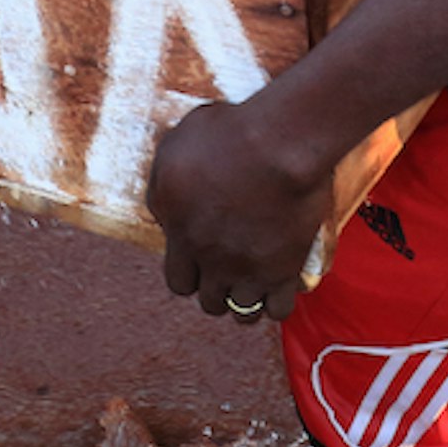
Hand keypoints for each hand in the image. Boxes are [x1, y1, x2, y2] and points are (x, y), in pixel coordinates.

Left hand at [147, 97, 331, 325]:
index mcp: (182, 234)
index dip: (188, 272)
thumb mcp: (173, 152)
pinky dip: (276, 303)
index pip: (177, 281)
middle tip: (228, 267)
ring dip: (245, 299)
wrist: (279, 142)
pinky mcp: (286, 268)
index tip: (200, 258)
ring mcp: (249, 268)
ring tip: (253, 282)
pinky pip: (279, 310)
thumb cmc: (226, 136)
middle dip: (215, 287)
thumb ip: (161, 192)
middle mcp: (213, 260)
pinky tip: (278, 285)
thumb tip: (165, 218)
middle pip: (209, 300)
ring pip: (242, 310)